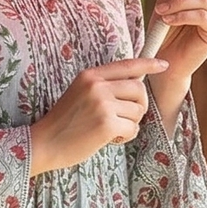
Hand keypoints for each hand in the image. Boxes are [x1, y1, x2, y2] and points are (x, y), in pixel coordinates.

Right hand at [29, 58, 168, 174]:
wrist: (43, 143)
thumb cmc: (64, 123)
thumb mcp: (80, 93)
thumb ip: (103, 86)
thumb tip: (135, 85)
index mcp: (90, 75)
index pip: (127, 65)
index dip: (148, 64)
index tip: (163, 65)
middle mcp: (97, 86)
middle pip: (139, 89)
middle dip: (139, 105)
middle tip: (126, 118)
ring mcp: (102, 104)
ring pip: (138, 111)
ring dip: (130, 124)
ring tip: (111, 130)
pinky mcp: (106, 124)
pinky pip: (133, 128)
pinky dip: (126, 136)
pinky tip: (110, 139)